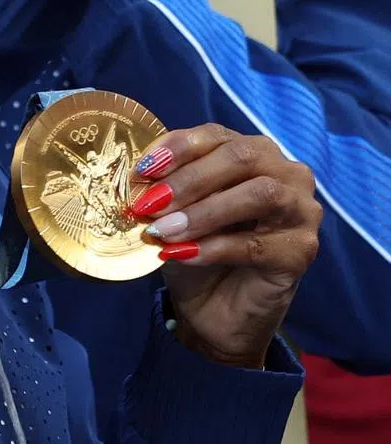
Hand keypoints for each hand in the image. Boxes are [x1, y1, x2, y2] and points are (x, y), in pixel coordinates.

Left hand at [131, 124, 321, 368]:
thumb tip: (142, 177)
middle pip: (241, 158)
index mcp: (253, 150)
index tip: (141, 170)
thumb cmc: (196, 244)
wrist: (216, 308)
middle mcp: (286, 172)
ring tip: (163, 230)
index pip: (215, 135)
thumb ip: (167, 185)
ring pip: (258, 195)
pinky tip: (181, 254)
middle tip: (149, 203)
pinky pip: (257, 244)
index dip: (176, 148)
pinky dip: (213, 247)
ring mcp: (301, 211)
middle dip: (189, 179)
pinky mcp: (302, 252)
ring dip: (203, 212)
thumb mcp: (176, 208)